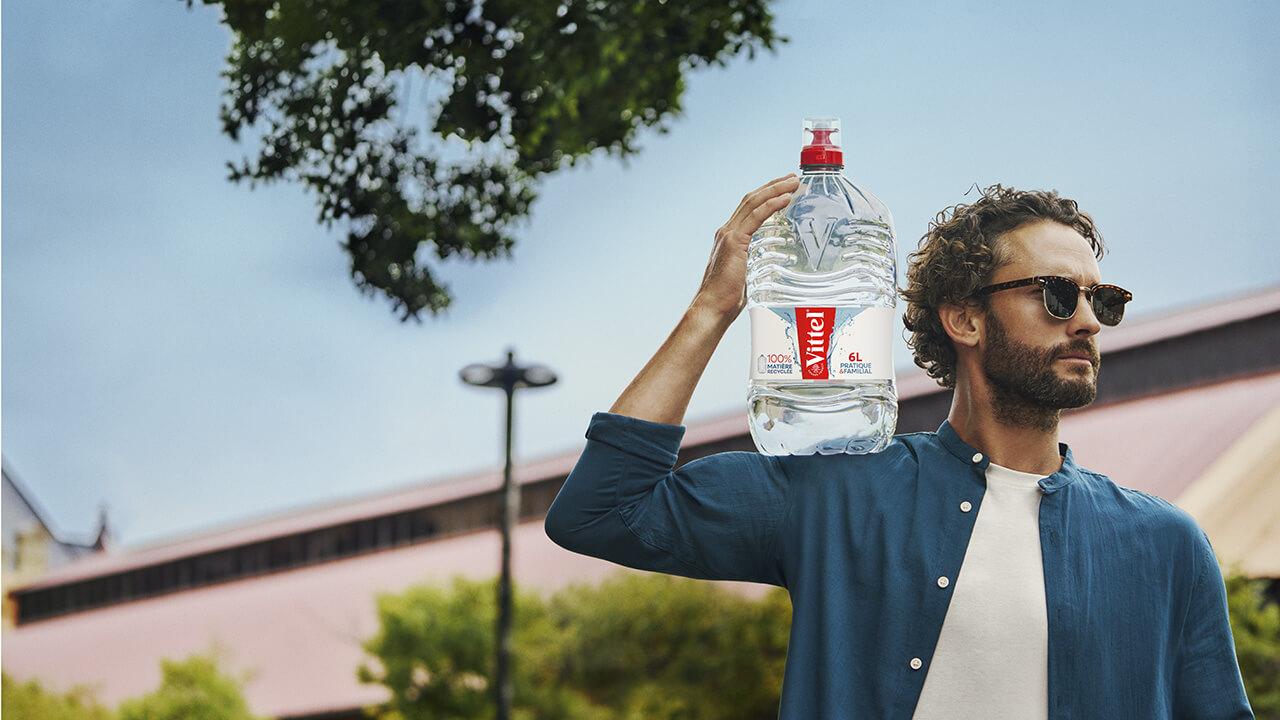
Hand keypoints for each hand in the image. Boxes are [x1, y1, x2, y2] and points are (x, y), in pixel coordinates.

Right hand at [693, 172, 799, 319]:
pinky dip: (771, 205)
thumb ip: (756, 264)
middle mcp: (727, 232)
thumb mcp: (746, 275)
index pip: (749, 208)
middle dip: (773, 186)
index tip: (784, 189)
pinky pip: (756, 216)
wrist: (712, 308)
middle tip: (793, 178)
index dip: (767, 195)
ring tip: (793, 182)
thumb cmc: (727, 299)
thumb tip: (771, 266)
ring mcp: (729, 235)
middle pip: (752, 199)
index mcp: (729, 237)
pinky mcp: (735, 242)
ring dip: (775, 189)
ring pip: (754, 202)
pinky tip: (785, 198)